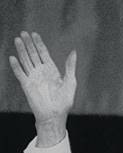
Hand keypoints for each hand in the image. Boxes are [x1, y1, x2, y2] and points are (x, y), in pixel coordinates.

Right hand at [10, 32, 75, 146]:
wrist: (55, 115)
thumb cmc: (65, 101)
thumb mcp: (70, 82)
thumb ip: (70, 66)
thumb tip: (73, 52)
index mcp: (51, 70)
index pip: (43, 54)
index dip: (39, 44)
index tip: (34, 34)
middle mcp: (41, 72)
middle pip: (33, 54)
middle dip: (29, 44)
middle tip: (23, 33)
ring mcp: (33, 78)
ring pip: (25, 61)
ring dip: (21, 51)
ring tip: (17, 40)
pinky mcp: (27, 85)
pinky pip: (20, 74)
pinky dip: (16, 66)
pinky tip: (13, 58)